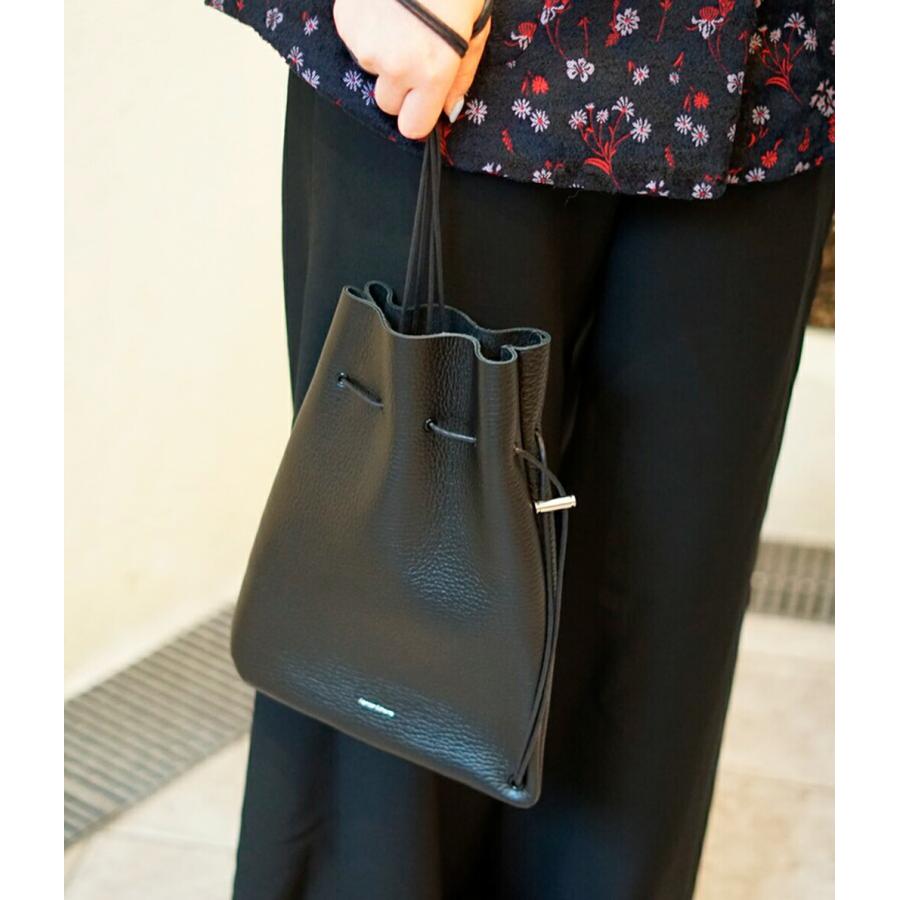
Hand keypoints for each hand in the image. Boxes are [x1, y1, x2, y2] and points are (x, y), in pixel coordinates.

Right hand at [332, 0, 490, 139]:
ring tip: (400, 19)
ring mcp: (367, 45)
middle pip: (388, 102)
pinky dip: (367, 28)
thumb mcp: (475, 32)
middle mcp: (396, 66)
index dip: (417, 114)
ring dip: (382, 53)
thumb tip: (448, 110)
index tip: (422, 101)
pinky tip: (384, 6)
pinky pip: (354, 41)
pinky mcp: (346, 22)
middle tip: (413, 49)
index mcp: (432, 73)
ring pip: (370, 69)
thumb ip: (461, 77)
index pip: (412, 127)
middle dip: (399, 84)